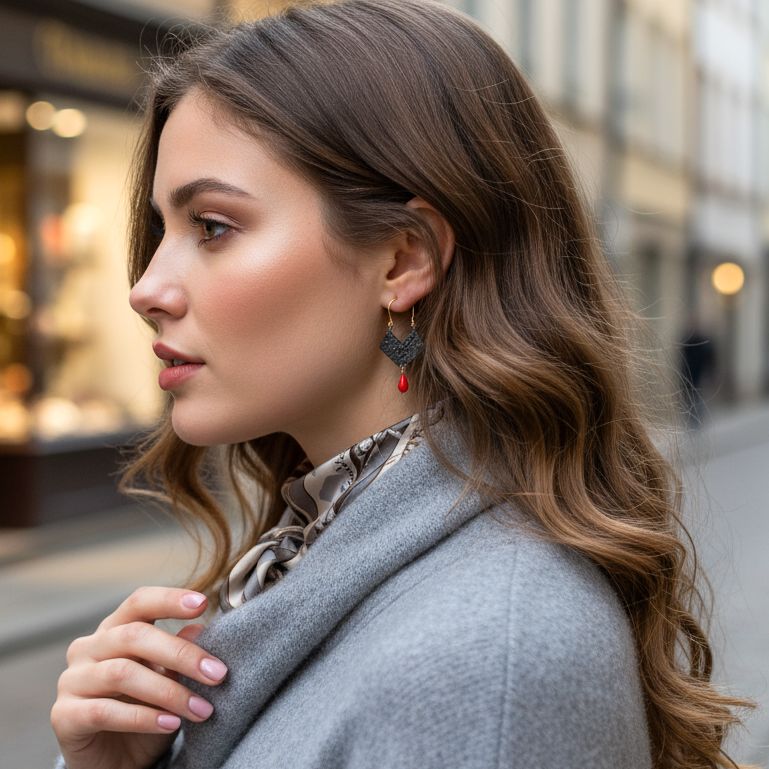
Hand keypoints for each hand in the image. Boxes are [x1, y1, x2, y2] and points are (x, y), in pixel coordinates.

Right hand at [51, 586, 227, 768]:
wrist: (114, 762)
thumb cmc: (143, 711)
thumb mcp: (168, 682)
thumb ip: (178, 657)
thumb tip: (200, 629)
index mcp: (114, 630)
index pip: (139, 602)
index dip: (169, 599)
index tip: (204, 603)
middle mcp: (88, 648)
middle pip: (135, 636)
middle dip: (181, 654)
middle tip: (218, 674)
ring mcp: (72, 680)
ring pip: (123, 673)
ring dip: (169, 692)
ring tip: (201, 709)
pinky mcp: (63, 715)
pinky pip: (105, 711)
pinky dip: (143, 717)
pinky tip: (172, 724)